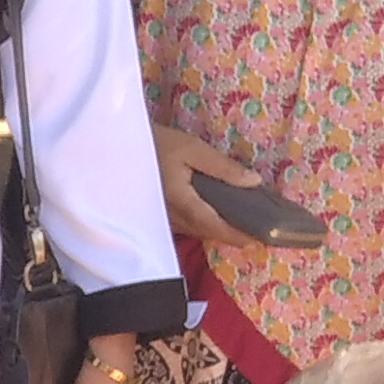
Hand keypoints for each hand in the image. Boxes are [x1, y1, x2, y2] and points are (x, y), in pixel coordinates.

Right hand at [156, 123, 282, 251]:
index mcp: (182, 202)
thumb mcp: (193, 148)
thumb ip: (223, 167)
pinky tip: (219, 216)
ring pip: (198, 232)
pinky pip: (189, 227)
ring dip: (220, 232)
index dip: (237, 235)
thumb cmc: (158, 144)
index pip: (214, 225)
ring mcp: (166, 219)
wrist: (123, 146)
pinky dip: (207, 225)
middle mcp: (173, 217)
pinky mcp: (162, 216)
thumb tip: (254, 182)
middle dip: (233, 236)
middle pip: (208, 233)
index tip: (259, 240)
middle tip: (260, 233)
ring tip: (244, 226)